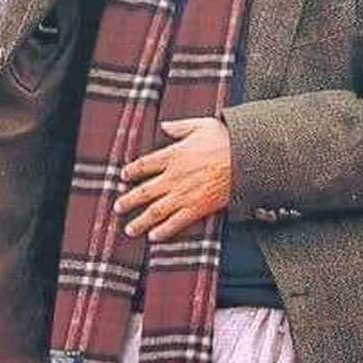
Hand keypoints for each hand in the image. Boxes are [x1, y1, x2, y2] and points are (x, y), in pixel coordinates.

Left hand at [114, 116, 231, 241]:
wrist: (244, 160)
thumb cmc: (225, 140)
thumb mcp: (201, 125)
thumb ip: (180, 126)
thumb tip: (164, 125)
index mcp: (174, 155)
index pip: (145, 164)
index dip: (132, 171)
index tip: (123, 176)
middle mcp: (174, 176)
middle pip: (145, 191)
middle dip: (129, 200)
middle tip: (118, 207)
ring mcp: (184, 194)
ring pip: (156, 211)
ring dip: (141, 221)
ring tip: (130, 229)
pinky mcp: (198, 208)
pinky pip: (177, 222)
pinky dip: (164, 231)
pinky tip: (154, 237)